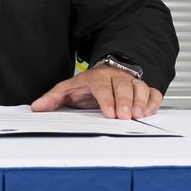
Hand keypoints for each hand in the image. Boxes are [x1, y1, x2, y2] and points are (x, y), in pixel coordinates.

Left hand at [31, 65, 162, 118]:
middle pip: (122, 87)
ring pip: (139, 88)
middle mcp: (115, 77)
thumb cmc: (86, 85)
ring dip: (140, 101)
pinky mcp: (142, 87)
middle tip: (125, 116)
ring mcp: (130, 82)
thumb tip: (37, 107)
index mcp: (96, 77)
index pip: (102, 87)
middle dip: (124, 102)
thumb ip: (53, 98)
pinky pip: (152, 92)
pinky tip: (149, 111)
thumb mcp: (67, 89)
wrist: (104, 73)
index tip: (109, 113)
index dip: (107, 100)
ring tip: (139, 115)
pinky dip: (153, 101)